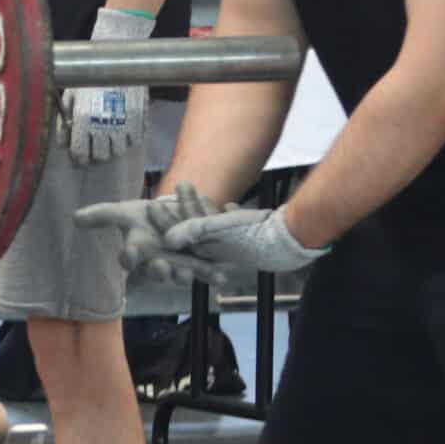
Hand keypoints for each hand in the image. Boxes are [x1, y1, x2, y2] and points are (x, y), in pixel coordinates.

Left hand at [59, 7, 152, 165]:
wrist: (120, 59)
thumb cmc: (91, 74)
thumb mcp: (72, 94)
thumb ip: (66, 118)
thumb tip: (63, 139)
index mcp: (84, 119)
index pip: (80, 151)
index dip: (79, 157)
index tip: (80, 156)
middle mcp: (104, 125)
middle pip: (101, 156)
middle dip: (96, 154)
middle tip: (95, 148)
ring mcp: (124, 123)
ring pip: (119, 151)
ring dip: (113, 148)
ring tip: (109, 139)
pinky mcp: (141, 119)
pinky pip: (136, 140)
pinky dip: (130, 139)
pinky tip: (124, 131)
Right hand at [73, 182, 219, 282]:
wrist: (179, 217)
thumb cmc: (148, 218)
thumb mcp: (126, 212)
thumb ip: (103, 215)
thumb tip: (75, 217)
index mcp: (139, 252)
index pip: (130, 257)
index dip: (128, 256)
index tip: (127, 253)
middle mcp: (158, 262)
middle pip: (157, 270)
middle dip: (159, 270)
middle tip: (160, 266)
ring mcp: (180, 265)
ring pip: (182, 273)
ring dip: (185, 275)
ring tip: (187, 274)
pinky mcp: (202, 263)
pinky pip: (208, 270)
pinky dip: (214, 274)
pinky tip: (221, 277)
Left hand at [160, 204, 330, 283]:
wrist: (293, 235)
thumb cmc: (254, 234)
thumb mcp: (219, 230)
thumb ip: (193, 232)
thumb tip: (167, 240)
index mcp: (208, 258)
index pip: (179, 240)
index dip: (164, 222)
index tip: (151, 204)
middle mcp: (218, 256)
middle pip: (191, 232)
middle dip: (179, 211)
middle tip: (170, 189)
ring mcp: (232, 248)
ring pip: (208, 226)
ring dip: (198, 207)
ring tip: (188, 185)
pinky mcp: (247, 240)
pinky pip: (228, 226)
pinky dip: (223, 214)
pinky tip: (226, 205)